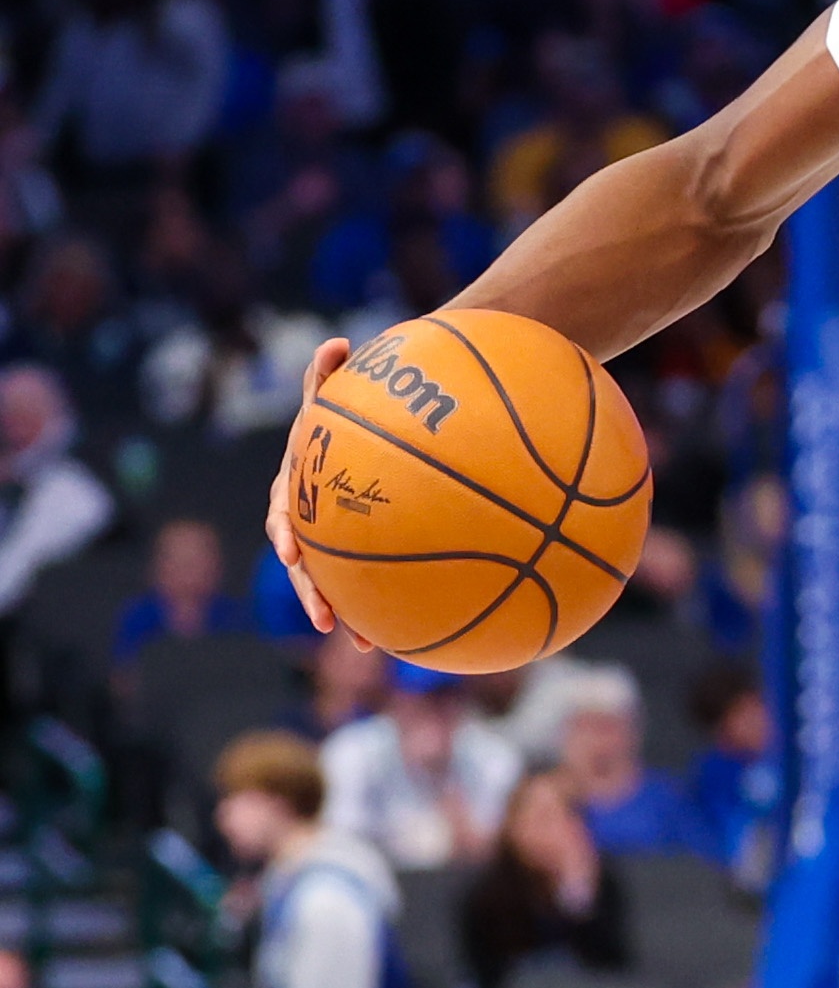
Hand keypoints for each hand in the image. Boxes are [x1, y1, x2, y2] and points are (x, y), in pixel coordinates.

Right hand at [267, 333, 369, 642]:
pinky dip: (382, 610)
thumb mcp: (332, 395)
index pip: (283, 515)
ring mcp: (333, 542)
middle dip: (313, 593)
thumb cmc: (349, 413)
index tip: (291, 553)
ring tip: (363, 645)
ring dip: (346, 614)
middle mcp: (308, 521)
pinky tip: (406, 636)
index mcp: (295, 488)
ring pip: (335, 584)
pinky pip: (368, 585)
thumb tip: (339, 343)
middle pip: (305, 564)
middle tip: (327, 617)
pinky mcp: (358, 555)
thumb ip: (327, 374)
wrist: (368, 436)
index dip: (285, 536)